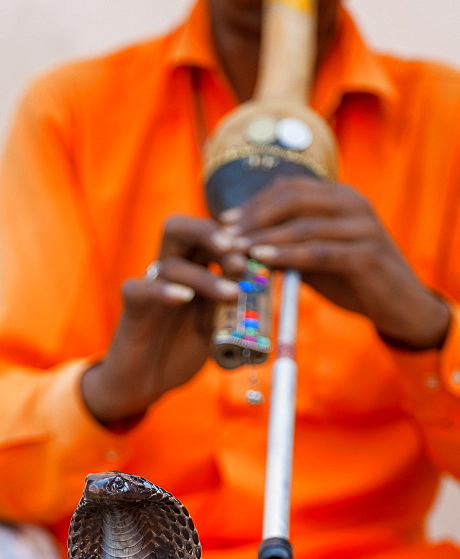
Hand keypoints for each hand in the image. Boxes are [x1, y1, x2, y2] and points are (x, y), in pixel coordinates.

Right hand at [82, 216, 246, 424]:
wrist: (144, 383)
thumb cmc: (179, 352)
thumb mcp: (215, 328)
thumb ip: (231, 308)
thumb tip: (261, 290)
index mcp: (190, 270)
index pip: (206, 237)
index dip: (231, 239)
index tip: (257, 253)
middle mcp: (167, 271)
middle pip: (179, 229)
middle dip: (211, 235)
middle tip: (239, 254)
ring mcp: (148, 286)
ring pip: (171, 264)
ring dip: (205, 277)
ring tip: (231, 294)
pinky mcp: (132, 306)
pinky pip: (142, 289)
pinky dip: (165, 291)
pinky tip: (185, 298)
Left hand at [223, 176, 449, 351]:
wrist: (400, 305)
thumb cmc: (354, 280)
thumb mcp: (316, 257)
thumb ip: (288, 246)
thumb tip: (241, 245)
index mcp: (339, 197)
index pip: (288, 188)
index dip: (253, 203)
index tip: (223, 222)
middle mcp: (353, 203)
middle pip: (293, 198)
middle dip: (253, 216)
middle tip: (224, 235)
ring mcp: (362, 227)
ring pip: (304, 224)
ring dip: (265, 237)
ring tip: (236, 250)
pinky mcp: (367, 255)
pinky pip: (320, 251)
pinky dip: (288, 254)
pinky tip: (263, 260)